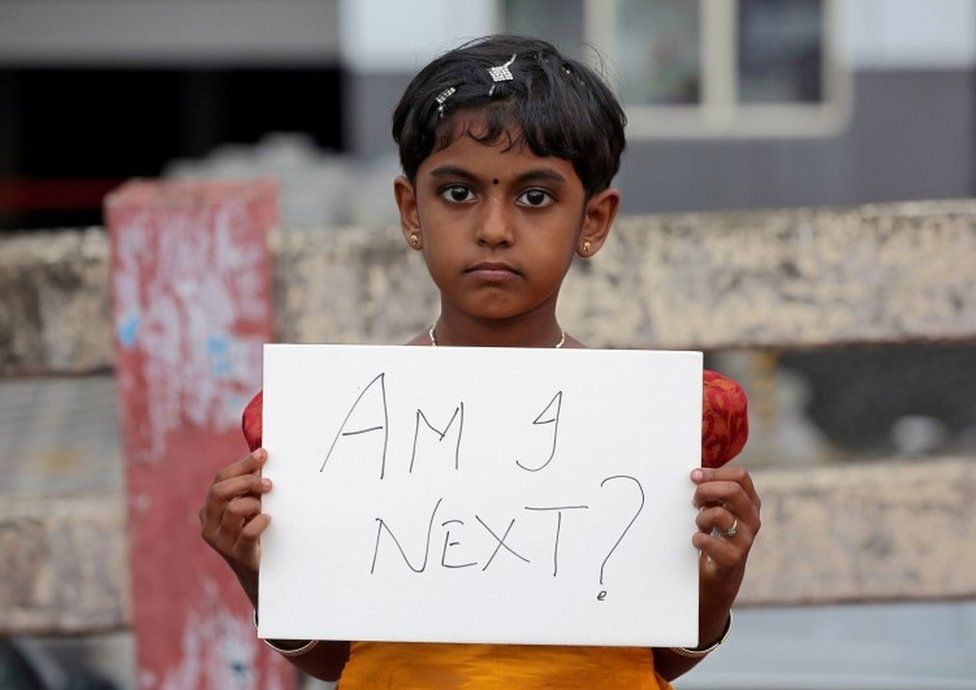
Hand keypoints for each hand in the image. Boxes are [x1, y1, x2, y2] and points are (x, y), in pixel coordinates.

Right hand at [200, 448, 272, 605]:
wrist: (259, 573)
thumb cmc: (256, 533)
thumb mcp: (250, 507)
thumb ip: (251, 485)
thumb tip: (261, 456)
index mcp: (210, 509)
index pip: (220, 479)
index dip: (242, 465)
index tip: (263, 455)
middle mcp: (209, 525)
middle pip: (220, 491)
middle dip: (247, 481)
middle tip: (268, 484)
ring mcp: (221, 542)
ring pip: (233, 509)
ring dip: (254, 503)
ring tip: (265, 509)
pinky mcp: (238, 555)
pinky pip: (248, 532)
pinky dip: (261, 522)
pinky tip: (268, 520)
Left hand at [691, 466, 760, 632]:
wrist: (718, 577)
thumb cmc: (715, 536)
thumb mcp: (718, 510)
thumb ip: (712, 492)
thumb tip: (694, 473)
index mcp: (749, 503)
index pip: (740, 476)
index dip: (715, 473)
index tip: (694, 476)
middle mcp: (752, 519)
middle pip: (733, 490)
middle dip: (706, 490)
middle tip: (694, 500)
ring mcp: (745, 540)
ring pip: (719, 514)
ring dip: (700, 517)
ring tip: (699, 525)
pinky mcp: (732, 559)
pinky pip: (708, 540)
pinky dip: (697, 538)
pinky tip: (697, 542)